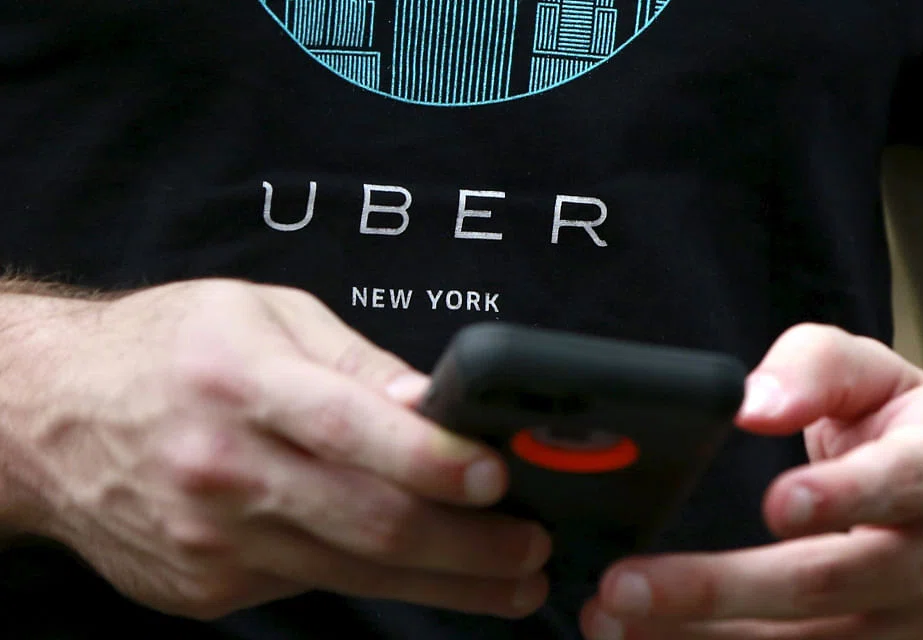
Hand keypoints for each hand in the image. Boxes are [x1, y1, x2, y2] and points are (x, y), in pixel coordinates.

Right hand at [0, 279, 550, 619]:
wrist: (49, 416)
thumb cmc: (165, 350)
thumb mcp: (261, 314)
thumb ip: (353, 364)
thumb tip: (433, 405)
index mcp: (239, 379)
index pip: (350, 426)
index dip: (432, 457)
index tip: (497, 477)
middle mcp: (222, 467)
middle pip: (367, 520)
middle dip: (468, 545)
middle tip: (531, 548)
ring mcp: (212, 539)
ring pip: (351, 571)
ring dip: (444, 583)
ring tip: (508, 581)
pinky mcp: (206, 586)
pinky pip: (310, 586)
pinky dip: (374, 580)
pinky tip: (418, 570)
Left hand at [581, 323, 922, 639]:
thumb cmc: (908, 433)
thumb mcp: (877, 377)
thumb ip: (815, 369)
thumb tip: (752, 403)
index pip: (896, 484)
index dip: (839, 497)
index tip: (777, 503)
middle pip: (824, 583)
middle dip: (717, 588)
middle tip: (625, 583)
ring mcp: (915, 626)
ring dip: (701, 638)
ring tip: (614, 620)